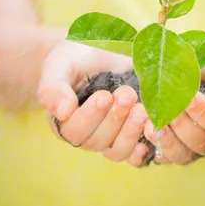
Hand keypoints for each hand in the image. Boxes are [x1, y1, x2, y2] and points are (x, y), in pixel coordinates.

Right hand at [37, 41, 152, 166]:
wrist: (101, 49)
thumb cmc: (76, 56)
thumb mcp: (60, 65)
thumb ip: (53, 88)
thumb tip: (62, 112)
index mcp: (64, 121)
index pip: (73, 131)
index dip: (90, 117)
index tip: (105, 96)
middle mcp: (86, 134)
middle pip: (97, 142)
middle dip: (114, 118)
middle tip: (127, 94)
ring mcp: (109, 138)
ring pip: (116, 150)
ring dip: (130, 132)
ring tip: (141, 109)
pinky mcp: (129, 137)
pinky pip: (134, 156)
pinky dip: (143, 149)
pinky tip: (151, 132)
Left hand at [144, 39, 204, 164]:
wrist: (199, 69)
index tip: (190, 97)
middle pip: (202, 143)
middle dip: (182, 124)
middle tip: (166, 105)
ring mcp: (196, 149)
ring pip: (184, 155)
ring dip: (167, 139)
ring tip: (152, 122)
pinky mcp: (176, 151)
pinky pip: (166, 158)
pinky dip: (155, 146)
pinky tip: (146, 129)